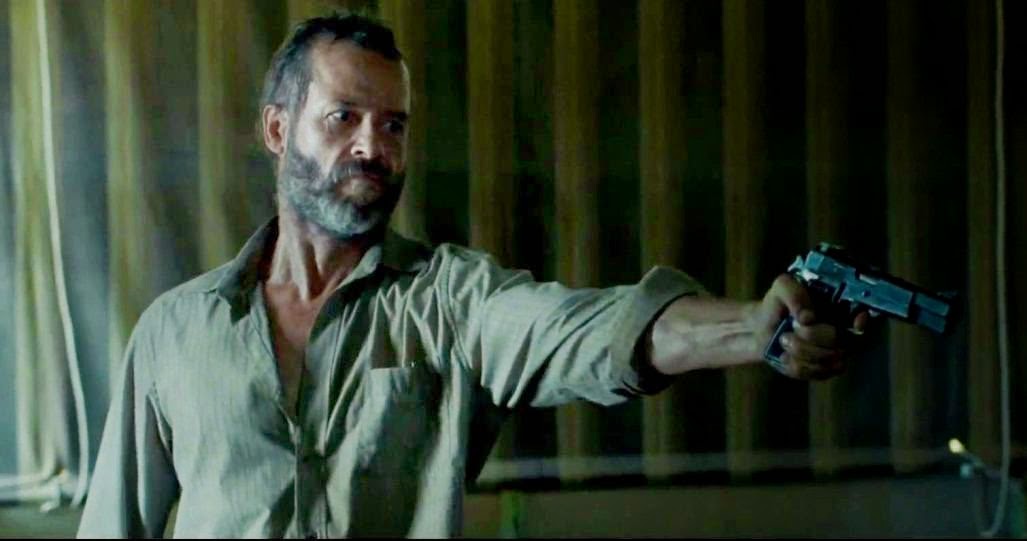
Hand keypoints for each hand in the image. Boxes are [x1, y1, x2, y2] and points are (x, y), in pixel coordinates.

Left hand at [749, 274, 868, 379]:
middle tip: (792, 327)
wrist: (762, 326)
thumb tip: (808, 317)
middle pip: (842, 340)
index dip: (864, 321)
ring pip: (830, 360)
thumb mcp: (782, 287)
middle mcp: (845, 330)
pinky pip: (818, 373)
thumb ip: (794, 293)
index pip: (866, 316)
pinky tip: (785, 355)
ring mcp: (836, 352)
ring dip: (800, 350)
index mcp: (841, 306)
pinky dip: (797, 365)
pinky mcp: (824, 369)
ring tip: (784, 339)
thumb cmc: (778, 304)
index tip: (856, 321)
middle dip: (812, 336)